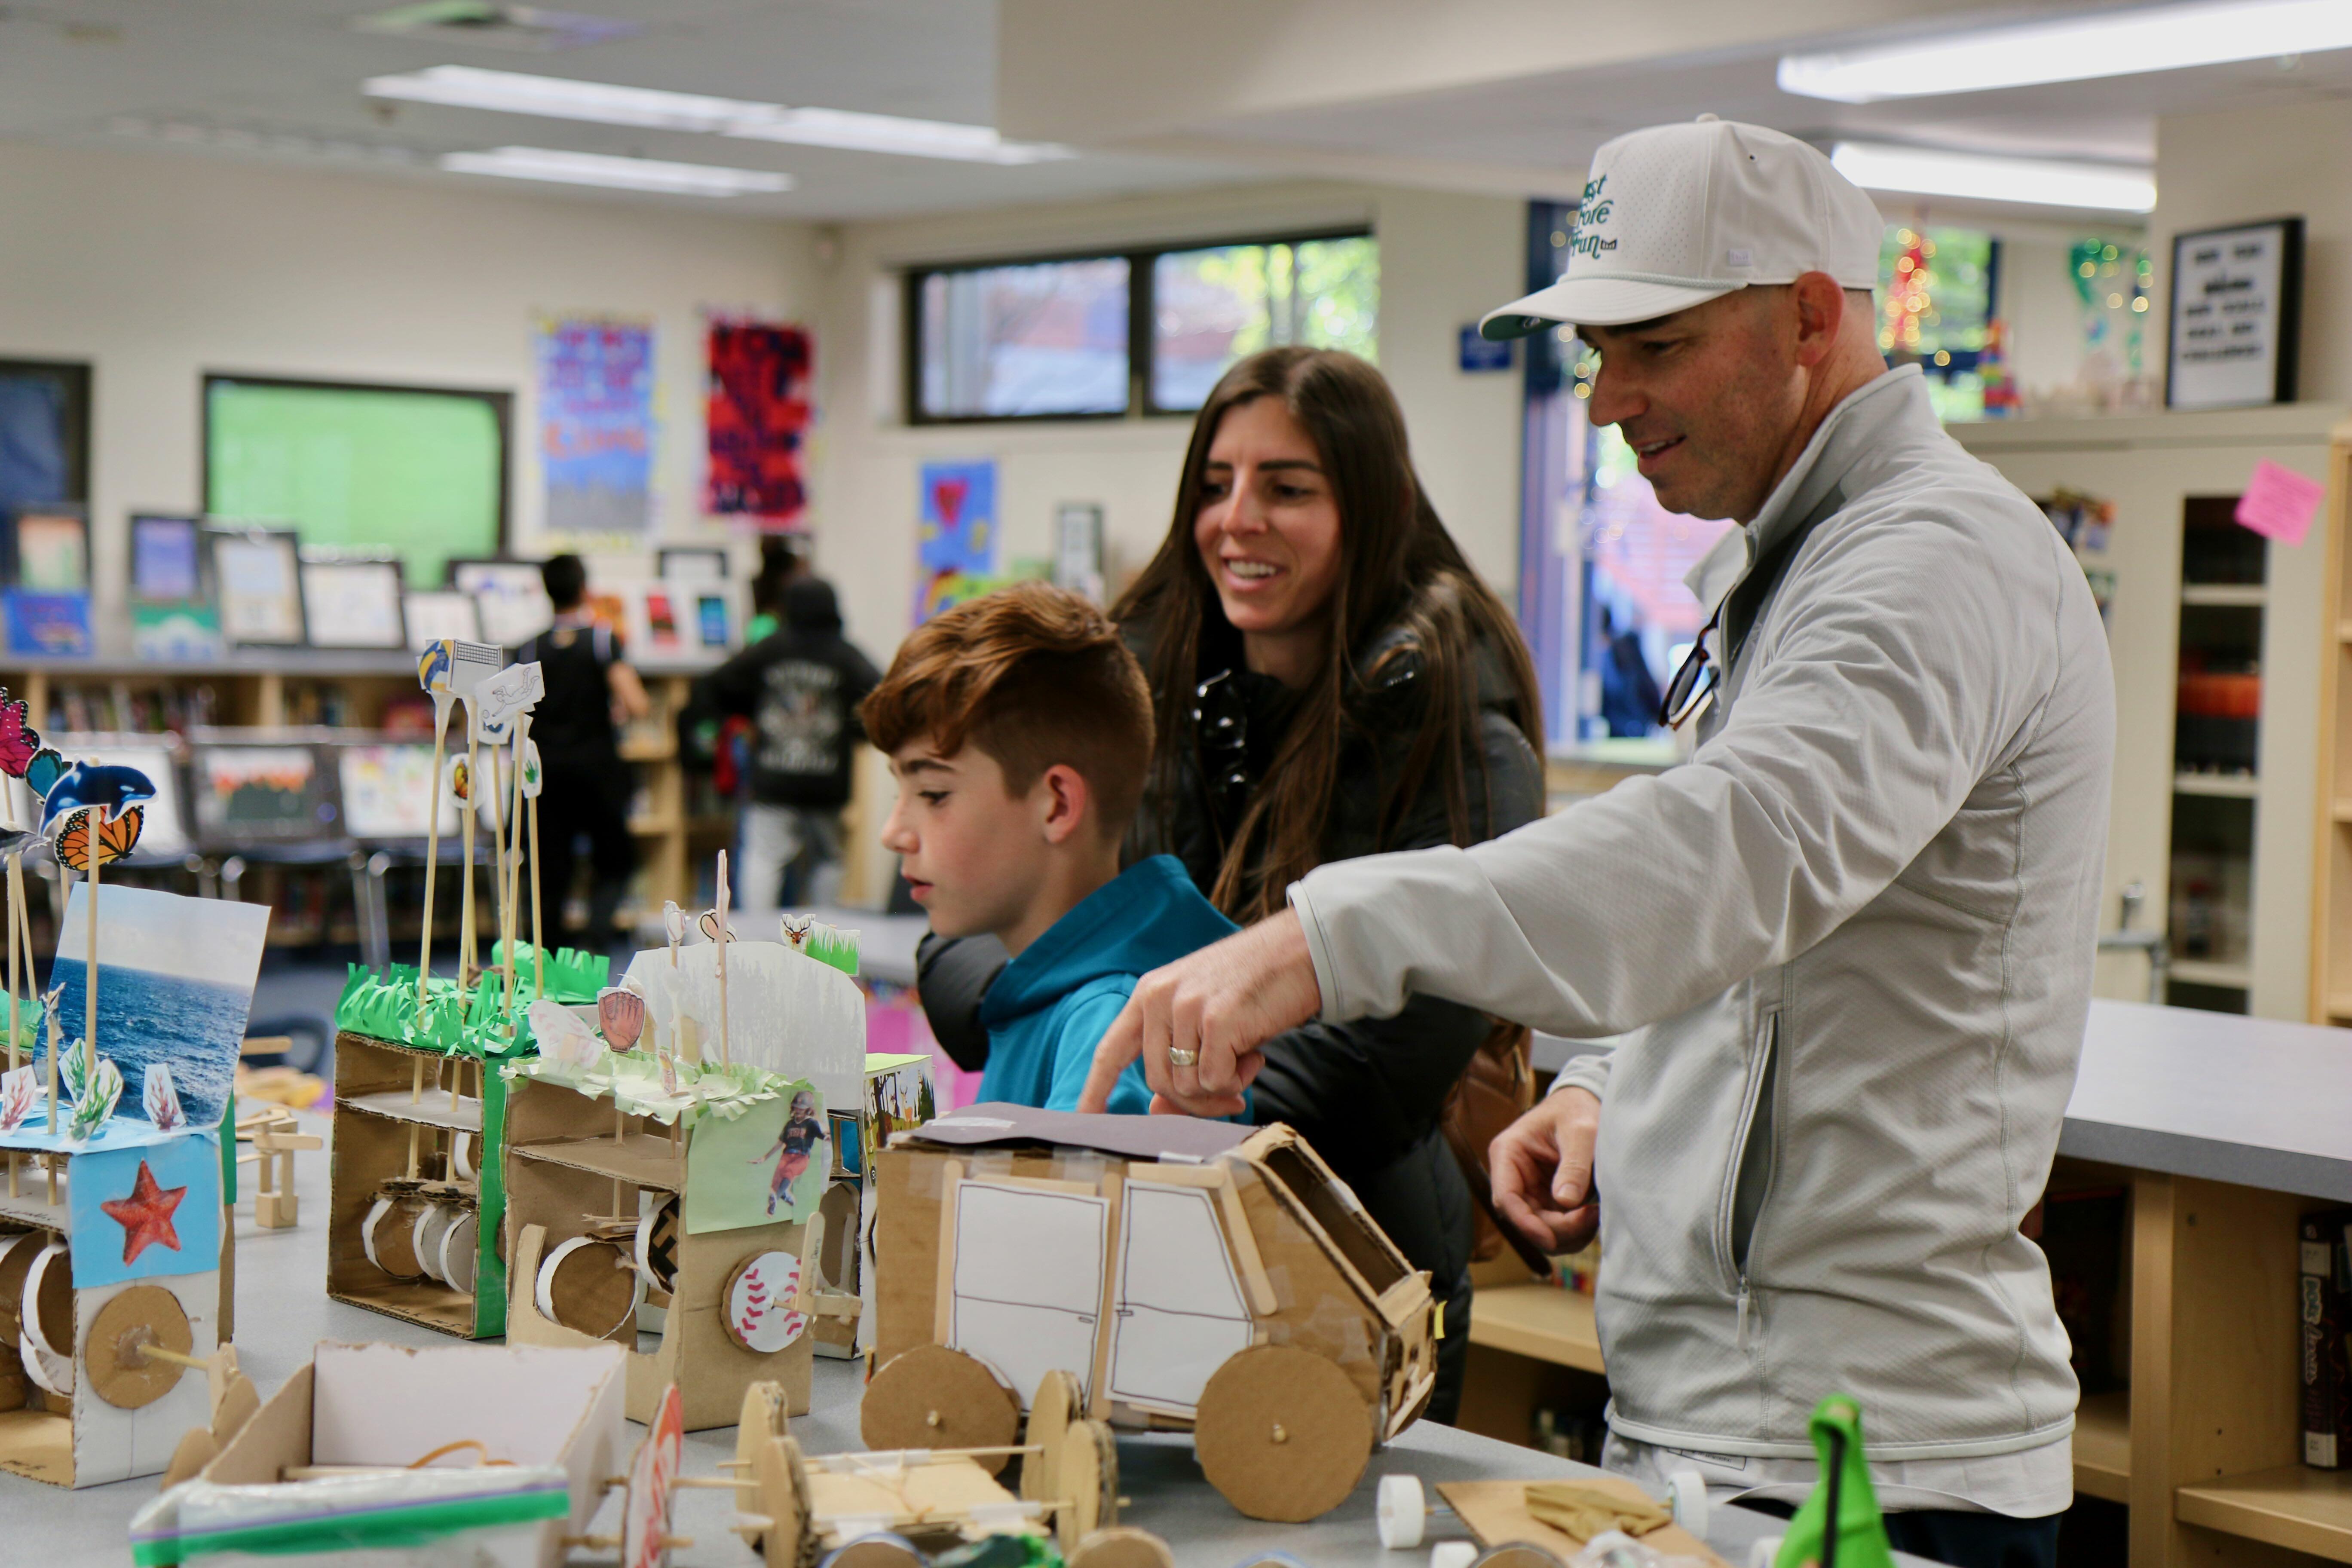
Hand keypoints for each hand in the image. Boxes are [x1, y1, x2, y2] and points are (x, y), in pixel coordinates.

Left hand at [1077, 909, 1323, 1116]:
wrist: (1299, 950)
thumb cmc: (1253, 985)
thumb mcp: (1203, 1016)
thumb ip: (1176, 1056)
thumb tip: (1156, 1109)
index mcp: (1149, 993)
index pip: (1112, 1050)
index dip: (1095, 1090)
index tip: (1082, 1119)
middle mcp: (1159, 998)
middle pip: (1158, 1081)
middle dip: (1193, 1100)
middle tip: (1230, 1090)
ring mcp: (1185, 1007)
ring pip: (1186, 1086)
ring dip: (1221, 1086)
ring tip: (1246, 1056)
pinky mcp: (1216, 1021)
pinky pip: (1214, 1081)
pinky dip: (1238, 1079)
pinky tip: (1255, 1053)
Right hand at [1491, 1087, 1601, 1254]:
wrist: (1586, 1104)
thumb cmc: (1578, 1110)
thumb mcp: (1581, 1131)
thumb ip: (1574, 1165)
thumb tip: (1565, 1202)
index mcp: (1508, 1153)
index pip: (1506, 1197)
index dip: (1525, 1223)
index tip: (1551, 1239)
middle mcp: (1514, 1175)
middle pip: (1524, 1219)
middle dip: (1557, 1229)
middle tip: (1591, 1217)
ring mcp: (1530, 1190)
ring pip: (1540, 1229)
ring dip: (1567, 1234)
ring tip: (1595, 1215)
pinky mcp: (1547, 1199)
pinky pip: (1555, 1227)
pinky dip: (1574, 1231)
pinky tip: (1593, 1216)